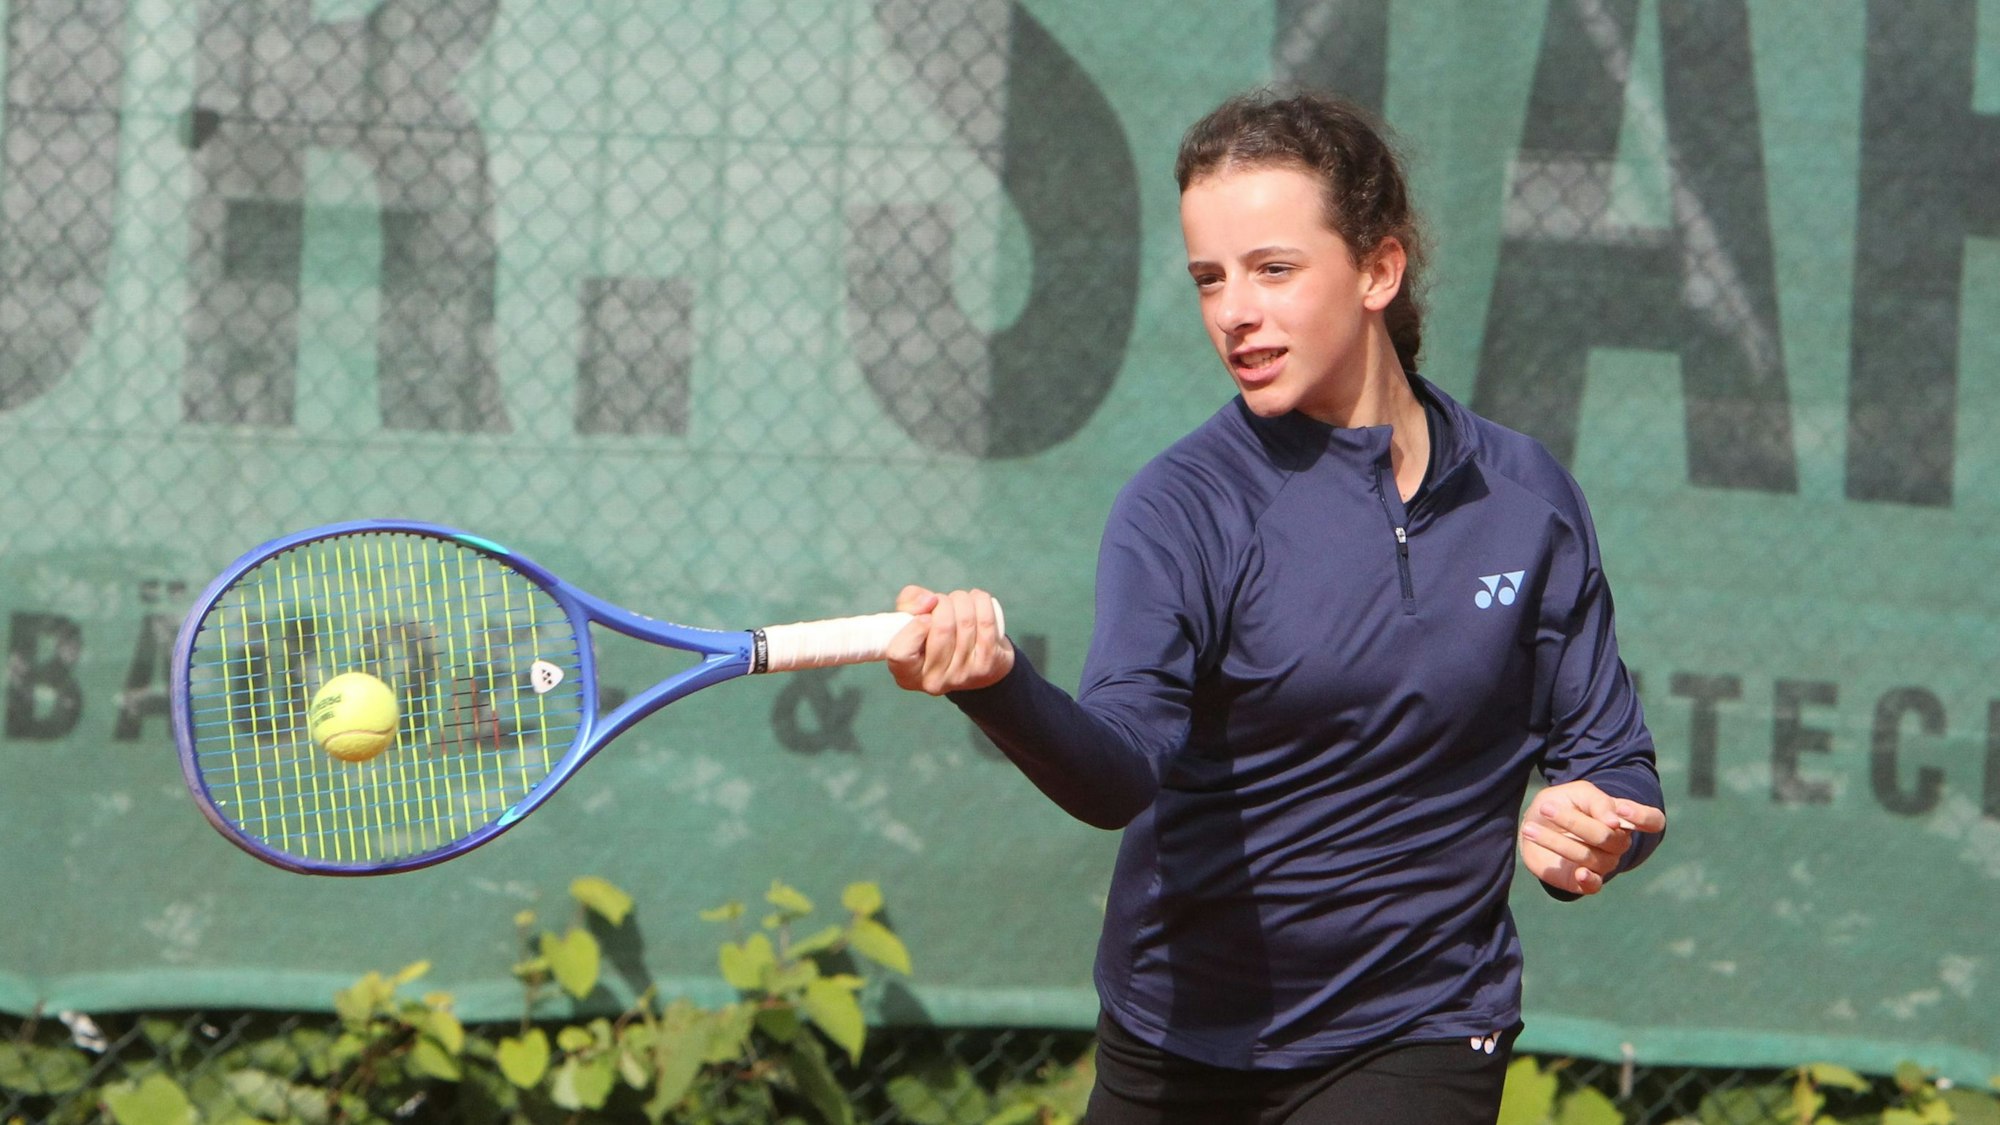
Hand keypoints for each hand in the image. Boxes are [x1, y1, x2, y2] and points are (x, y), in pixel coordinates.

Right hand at [886, 585, 1012, 694]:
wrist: (971, 657)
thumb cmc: (932, 634)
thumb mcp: (910, 618)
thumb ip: (909, 603)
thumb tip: (930, 601)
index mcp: (906, 673)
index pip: (901, 653)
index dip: (914, 628)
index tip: (924, 616)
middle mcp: (933, 681)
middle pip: (942, 628)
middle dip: (943, 603)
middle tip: (941, 601)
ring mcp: (962, 676)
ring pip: (966, 621)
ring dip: (962, 599)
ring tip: (959, 601)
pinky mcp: (987, 666)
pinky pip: (986, 622)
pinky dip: (981, 602)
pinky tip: (976, 600)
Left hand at [1517, 780, 1665, 895]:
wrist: (1534, 825)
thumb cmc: (1561, 804)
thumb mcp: (1577, 793)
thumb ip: (1597, 802)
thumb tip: (1614, 823)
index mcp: (1620, 818)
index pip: (1652, 821)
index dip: (1642, 817)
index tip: (1621, 810)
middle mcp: (1617, 842)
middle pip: (1611, 838)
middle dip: (1575, 823)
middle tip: (1545, 808)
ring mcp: (1603, 862)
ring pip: (1593, 857)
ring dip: (1559, 843)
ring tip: (1530, 828)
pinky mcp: (1585, 880)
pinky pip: (1594, 885)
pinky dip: (1588, 880)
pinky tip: (1578, 873)